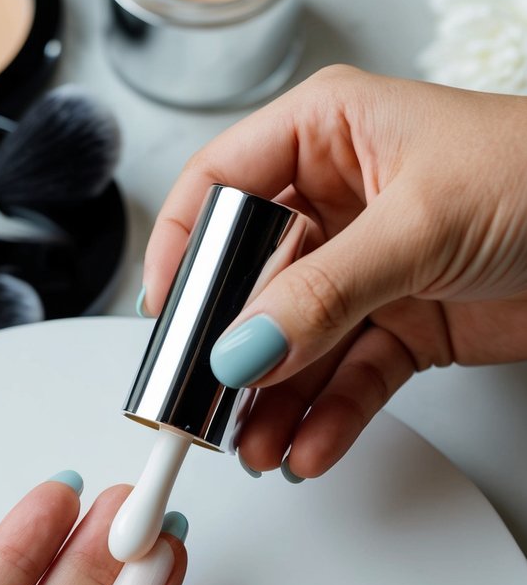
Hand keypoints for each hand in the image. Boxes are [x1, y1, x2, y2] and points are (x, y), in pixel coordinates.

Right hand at [142, 66, 526, 479]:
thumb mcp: (418, 223)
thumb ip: (321, 292)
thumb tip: (240, 347)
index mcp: (326, 136)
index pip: (219, 189)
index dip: (181, 252)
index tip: (166, 320)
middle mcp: (337, 203)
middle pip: (249, 284)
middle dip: (229, 352)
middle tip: (208, 405)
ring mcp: (366, 272)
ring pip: (295, 346)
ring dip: (273, 403)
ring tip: (257, 447)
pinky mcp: (400, 327)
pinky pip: (347, 380)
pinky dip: (328, 419)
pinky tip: (309, 448)